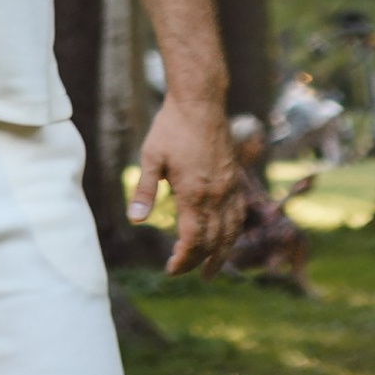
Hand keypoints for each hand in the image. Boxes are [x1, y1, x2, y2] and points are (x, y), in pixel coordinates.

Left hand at [133, 90, 243, 273]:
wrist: (201, 102)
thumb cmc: (172, 128)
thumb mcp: (151, 157)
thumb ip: (145, 191)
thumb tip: (135, 221)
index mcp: (193, 193)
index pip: (193, 240)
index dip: (183, 259)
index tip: (171, 269)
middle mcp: (216, 195)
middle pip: (212, 241)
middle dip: (198, 261)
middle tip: (183, 272)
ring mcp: (229, 187)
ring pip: (231, 232)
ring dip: (221, 254)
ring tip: (211, 270)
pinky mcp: (234, 179)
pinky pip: (239, 214)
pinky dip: (233, 233)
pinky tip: (226, 238)